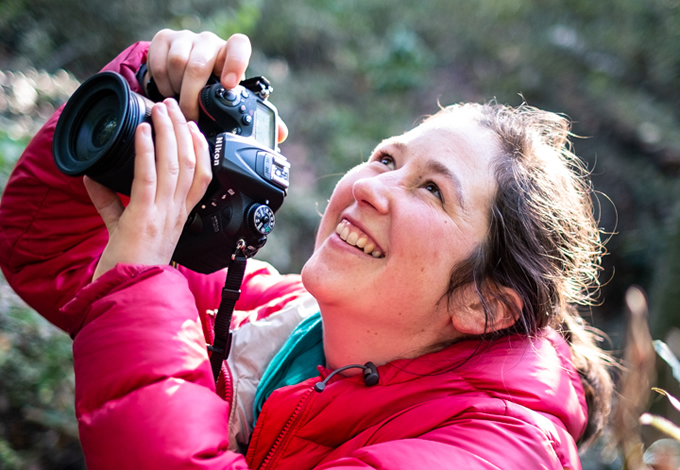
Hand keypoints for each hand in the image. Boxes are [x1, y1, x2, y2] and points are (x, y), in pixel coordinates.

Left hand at [85, 99, 211, 280]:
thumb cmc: (130, 263)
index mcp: (179, 214)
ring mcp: (164, 212)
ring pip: (176, 164)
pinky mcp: (145, 215)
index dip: (202, 149)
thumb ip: (109, 201)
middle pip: (190, 163)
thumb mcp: (121, 226)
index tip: (194, 128)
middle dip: (183, 130)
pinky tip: (143, 131)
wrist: (129, 289)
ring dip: (168, 133)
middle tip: (174, 107)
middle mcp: (177, 211)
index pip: (201, 177)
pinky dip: (146, 151)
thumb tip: (92, 177)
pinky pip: (149, 176)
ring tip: (161, 110)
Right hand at [146, 29, 287, 141]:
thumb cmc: (213, 86)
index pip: (239, 46)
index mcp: (231, 54)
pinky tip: (167, 92)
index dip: (235, 63)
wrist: (183, 72)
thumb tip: (282, 134)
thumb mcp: (232, 97)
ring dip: (177, 90)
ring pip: (177, 63)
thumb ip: (254, 113)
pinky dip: (161, 82)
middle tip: (192, 116)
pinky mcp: (163, 40)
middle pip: (199, 64)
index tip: (229, 84)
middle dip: (193, 95)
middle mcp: (209, 43)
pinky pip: (158, 62)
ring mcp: (186, 39)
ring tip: (180, 104)